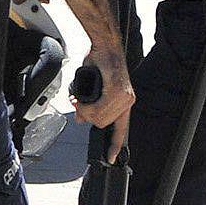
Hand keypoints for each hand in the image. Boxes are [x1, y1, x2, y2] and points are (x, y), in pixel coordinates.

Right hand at [75, 42, 134, 159]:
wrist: (104, 47)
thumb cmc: (99, 63)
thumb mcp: (92, 87)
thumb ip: (88, 104)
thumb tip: (79, 118)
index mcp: (122, 102)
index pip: (121, 129)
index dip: (115, 145)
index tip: (111, 158)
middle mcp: (127, 101)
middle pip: (102, 124)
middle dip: (86, 117)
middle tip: (78, 105)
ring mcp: (124, 97)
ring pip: (99, 118)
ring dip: (84, 110)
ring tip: (79, 99)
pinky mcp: (118, 91)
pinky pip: (99, 109)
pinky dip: (86, 106)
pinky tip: (82, 98)